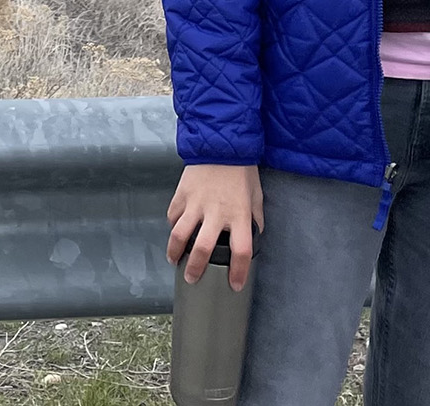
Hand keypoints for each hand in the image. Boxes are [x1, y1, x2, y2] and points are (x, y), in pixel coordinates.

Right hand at [165, 164, 262, 290]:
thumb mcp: (256, 195)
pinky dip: (173, 226)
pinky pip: (173, 216)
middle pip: (203, 248)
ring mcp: (196, 203)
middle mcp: (216, 212)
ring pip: (179, 235)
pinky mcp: (182, 194)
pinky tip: (175, 233)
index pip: (240, 250)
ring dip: (175, 251)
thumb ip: (255, 219)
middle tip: (192, 278)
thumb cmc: (242, 171)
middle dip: (195, 268)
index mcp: (239, 214)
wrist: (221, 144)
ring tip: (175, 260)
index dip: (238, 271)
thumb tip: (253, 236)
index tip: (234, 284)